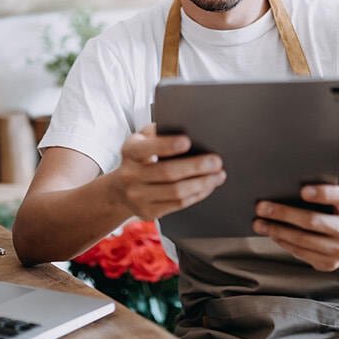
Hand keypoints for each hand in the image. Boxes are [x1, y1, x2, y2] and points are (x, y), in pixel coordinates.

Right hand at [107, 123, 225, 220]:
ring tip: (218, 175)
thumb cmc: (139, 159)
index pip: (148, 148)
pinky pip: (178, 204)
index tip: (188, 141)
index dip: (167, 145)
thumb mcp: (142, 140)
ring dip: (201, 183)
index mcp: (130, 151)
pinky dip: (196, 195)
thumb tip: (187, 127)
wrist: (120, 189)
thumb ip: (158, 132)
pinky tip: (207, 187)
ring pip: (176, 192)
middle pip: (167, 172)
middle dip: (196, 167)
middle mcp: (130, 175)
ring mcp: (137, 196)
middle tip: (216, 161)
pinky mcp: (148, 211)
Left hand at [253, 184, 338, 271]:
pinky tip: (272, 234)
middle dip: (283, 213)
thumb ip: (318, 193)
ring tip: (259, 223)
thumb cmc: (337, 214)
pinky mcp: (330, 264)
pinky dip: (283, 242)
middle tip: (261, 207)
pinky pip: (301, 252)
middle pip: (313, 221)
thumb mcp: (336, 201)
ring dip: (277, 230)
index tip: (302, 191)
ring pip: (303, 239)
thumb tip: (282, 188)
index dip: (323, 193)